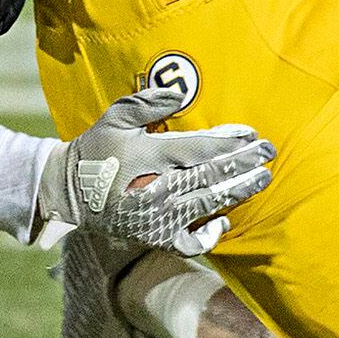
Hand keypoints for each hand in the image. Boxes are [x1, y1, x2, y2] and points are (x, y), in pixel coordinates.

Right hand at [34, 79, 274, 254]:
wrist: (69, 192)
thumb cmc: (96, 149)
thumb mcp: (115, 117)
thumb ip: (149, 103)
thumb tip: (181, 94)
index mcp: (149, 157)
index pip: (200, 149)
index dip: (230, 143)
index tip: (253, 136)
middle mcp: (157, 189)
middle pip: (212, 176)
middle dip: (245, 164)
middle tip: (270, 153)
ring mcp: (158, 217)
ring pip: (208, 205)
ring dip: (239, 191)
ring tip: (262, 179)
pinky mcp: (155, 238)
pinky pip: (190, 243)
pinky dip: (209, 235)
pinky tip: (224, 221)